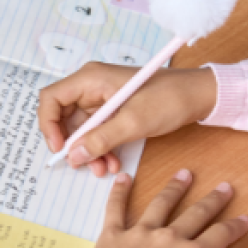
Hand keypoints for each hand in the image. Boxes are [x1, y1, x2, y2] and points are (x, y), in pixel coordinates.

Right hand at [38, 64, 217, 175]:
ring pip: (80, 129)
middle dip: (73, 144)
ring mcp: (101, 98)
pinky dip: (101, 148)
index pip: (51, 98)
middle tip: (83, 164)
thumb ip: (101, 139)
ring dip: (89, 151)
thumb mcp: (133, 122)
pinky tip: (113, 162)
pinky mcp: (112, 110)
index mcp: (90, 78)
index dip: (48, 124)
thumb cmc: (170, 98)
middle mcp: (91, 86)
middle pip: (62, 116)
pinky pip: (96, 131)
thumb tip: (74, 156)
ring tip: (104, 168)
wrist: (199, 96)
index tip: (60, 148)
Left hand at [75, 170, 247, 247]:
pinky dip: (119, 191)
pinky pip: (116, 207)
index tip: (245, 218)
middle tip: (224, 187)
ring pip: (161, 203)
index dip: (236, 227)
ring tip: (185, 173)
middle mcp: (169, 239)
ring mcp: (140, 232)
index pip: (221, 237)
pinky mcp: (113, 233)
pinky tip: (124, 177)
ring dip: (175, 187)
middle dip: (214, 200)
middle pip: (197, 213)